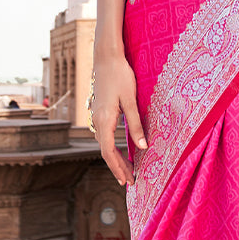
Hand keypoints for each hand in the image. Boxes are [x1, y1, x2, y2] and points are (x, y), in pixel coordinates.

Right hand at [90, 53, 146, 185]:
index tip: (127, 181)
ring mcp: (96, 115)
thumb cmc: (121, 76)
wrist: (107, 57)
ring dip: (114, 158)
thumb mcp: (131, 101)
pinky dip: (111, 147)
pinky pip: (104, 135)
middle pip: (105, 151)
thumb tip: (142, 147)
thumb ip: (135, 124)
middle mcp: (96, 120)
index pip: (108, 152)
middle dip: (117, 167)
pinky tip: (120, 150)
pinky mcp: (98, 111)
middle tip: (129, 182)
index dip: (117, 168)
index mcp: (104, 120)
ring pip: (103, 144)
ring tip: (127, 170)